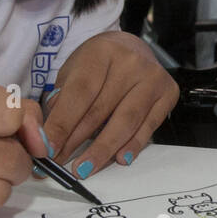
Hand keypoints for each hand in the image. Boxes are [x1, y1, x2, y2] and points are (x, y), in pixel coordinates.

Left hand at [41, 32, 178, 176]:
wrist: (131, 48)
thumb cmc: (97, 64)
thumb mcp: (73, 71)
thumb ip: (62, 98)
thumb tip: (52, 134)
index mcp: (101, 52)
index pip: (79, 93)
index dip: (62, 123)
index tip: (47, 148)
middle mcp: (130, 62)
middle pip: (100, 110)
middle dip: (76, 142)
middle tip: (59, 165)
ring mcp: (152, 77)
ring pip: (126, 122)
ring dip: (103, 150)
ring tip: (85, 169)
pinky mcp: (168, 93)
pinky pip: (148, 126)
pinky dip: (133, 145)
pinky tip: (119, 159)